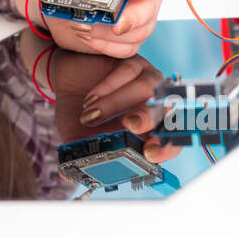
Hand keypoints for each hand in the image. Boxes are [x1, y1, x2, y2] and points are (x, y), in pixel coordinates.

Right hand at [21, 32, 178, 162]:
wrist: (66, 79)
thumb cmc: (79, 110)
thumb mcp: (77, 135)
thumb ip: (79, 153)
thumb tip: (70, 176)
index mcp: (148, 129)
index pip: (172, 140)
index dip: (168, 147)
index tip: (150, 154)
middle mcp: (154, 104)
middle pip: (168, 111)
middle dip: (149, 119)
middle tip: (129, 125)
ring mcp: (147, 80)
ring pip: (146, 89)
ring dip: (116, 104)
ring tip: (90, 115)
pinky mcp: (134, 61)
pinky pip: (128, 72)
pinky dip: (107, 87)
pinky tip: (90, 98)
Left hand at [28, 0, 166, 59]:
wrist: (66, 7)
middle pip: (150, 7)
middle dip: (133, 18)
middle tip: (115, 24)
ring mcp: (140, 19)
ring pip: (140, 32)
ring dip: (112, 34)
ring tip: (87, 28)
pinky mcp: (130, 39)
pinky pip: (127, 48)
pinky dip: (107, 46)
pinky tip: (88, 38)